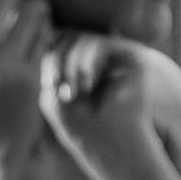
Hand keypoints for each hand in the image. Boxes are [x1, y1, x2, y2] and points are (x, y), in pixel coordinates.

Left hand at [39, 31, 155, 179]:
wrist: (117, 148)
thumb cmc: (84, 131)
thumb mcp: (57, 97)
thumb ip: (52, 65)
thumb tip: (47, 31)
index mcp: (82, 66)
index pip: (59, 43)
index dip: (49, 56)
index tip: (48, 85)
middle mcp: (101, 59)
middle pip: (68, 36)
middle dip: (56, 59)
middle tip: (55, 87)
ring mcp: (117, 58)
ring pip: (82, 38)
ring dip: (70, 64)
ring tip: (72, 93)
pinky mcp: (133, 60)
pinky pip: (100, 43)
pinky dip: (87, 62)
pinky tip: (87, 86)